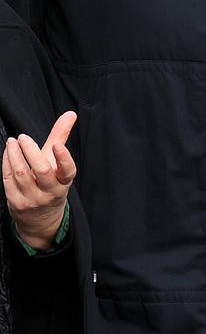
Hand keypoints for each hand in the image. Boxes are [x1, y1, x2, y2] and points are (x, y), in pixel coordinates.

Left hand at [3, 111, 76, 250]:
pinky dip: (6, 164)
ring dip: (14, 155)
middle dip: (31, 151)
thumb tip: (70, 114)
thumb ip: (61, 138)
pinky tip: (7, 153)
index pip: (68, 171)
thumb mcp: (58, 165)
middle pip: (42, 171)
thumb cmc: (51, 184)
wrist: (41, 219)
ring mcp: (33, 199)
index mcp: (64, 182)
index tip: (56, 146)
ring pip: (22, 173)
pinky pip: (8, 180)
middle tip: (23, 137)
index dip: (64, 159)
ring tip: (12, 142)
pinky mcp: (16, 202)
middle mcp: (50, 192)